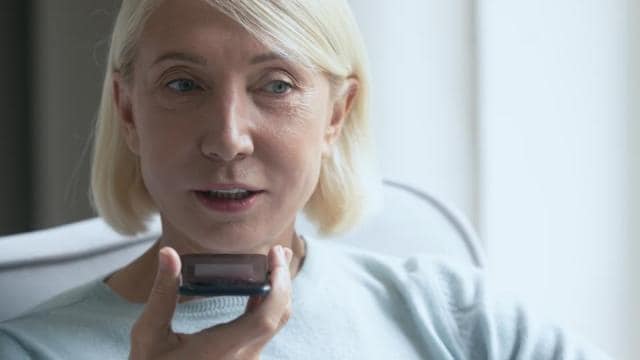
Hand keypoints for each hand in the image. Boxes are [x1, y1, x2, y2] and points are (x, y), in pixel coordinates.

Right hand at [129, 245, 293, 359]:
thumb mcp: (149, 333)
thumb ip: (163, 293)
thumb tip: (168, 253)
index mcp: (220, 349)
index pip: (266, 318)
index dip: (279, 285)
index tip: (274, 256)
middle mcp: (241, 357)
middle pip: (277, 316)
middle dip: (283, 280)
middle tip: (278, 251)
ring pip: (274, 323)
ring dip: (277, 291)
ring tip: (274, 262)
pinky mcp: (243, 359)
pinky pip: (263, 330)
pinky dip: (266, 305)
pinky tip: (259, 286)